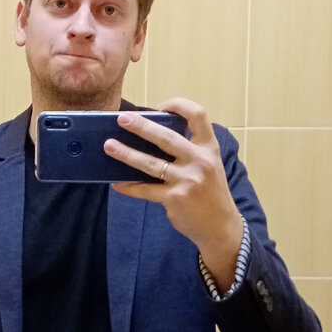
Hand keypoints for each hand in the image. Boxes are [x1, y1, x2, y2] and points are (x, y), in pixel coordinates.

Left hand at [105, 97, 244, 287]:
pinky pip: (146, 190)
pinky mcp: (175, 199)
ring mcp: (187, 180)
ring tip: (109, 146)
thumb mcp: (209, 165)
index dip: (178, 105)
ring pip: (151, 163)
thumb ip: (189, 150)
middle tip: (121, 119)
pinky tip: (117, 183)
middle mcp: (200, 161)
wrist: (221, 227)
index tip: (159, 106)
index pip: (198, 115)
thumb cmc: (210, 193)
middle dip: (141, 126)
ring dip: (127, 154)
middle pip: (166, 137)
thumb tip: (151, 136)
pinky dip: (130, 187)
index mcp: (209, 148)